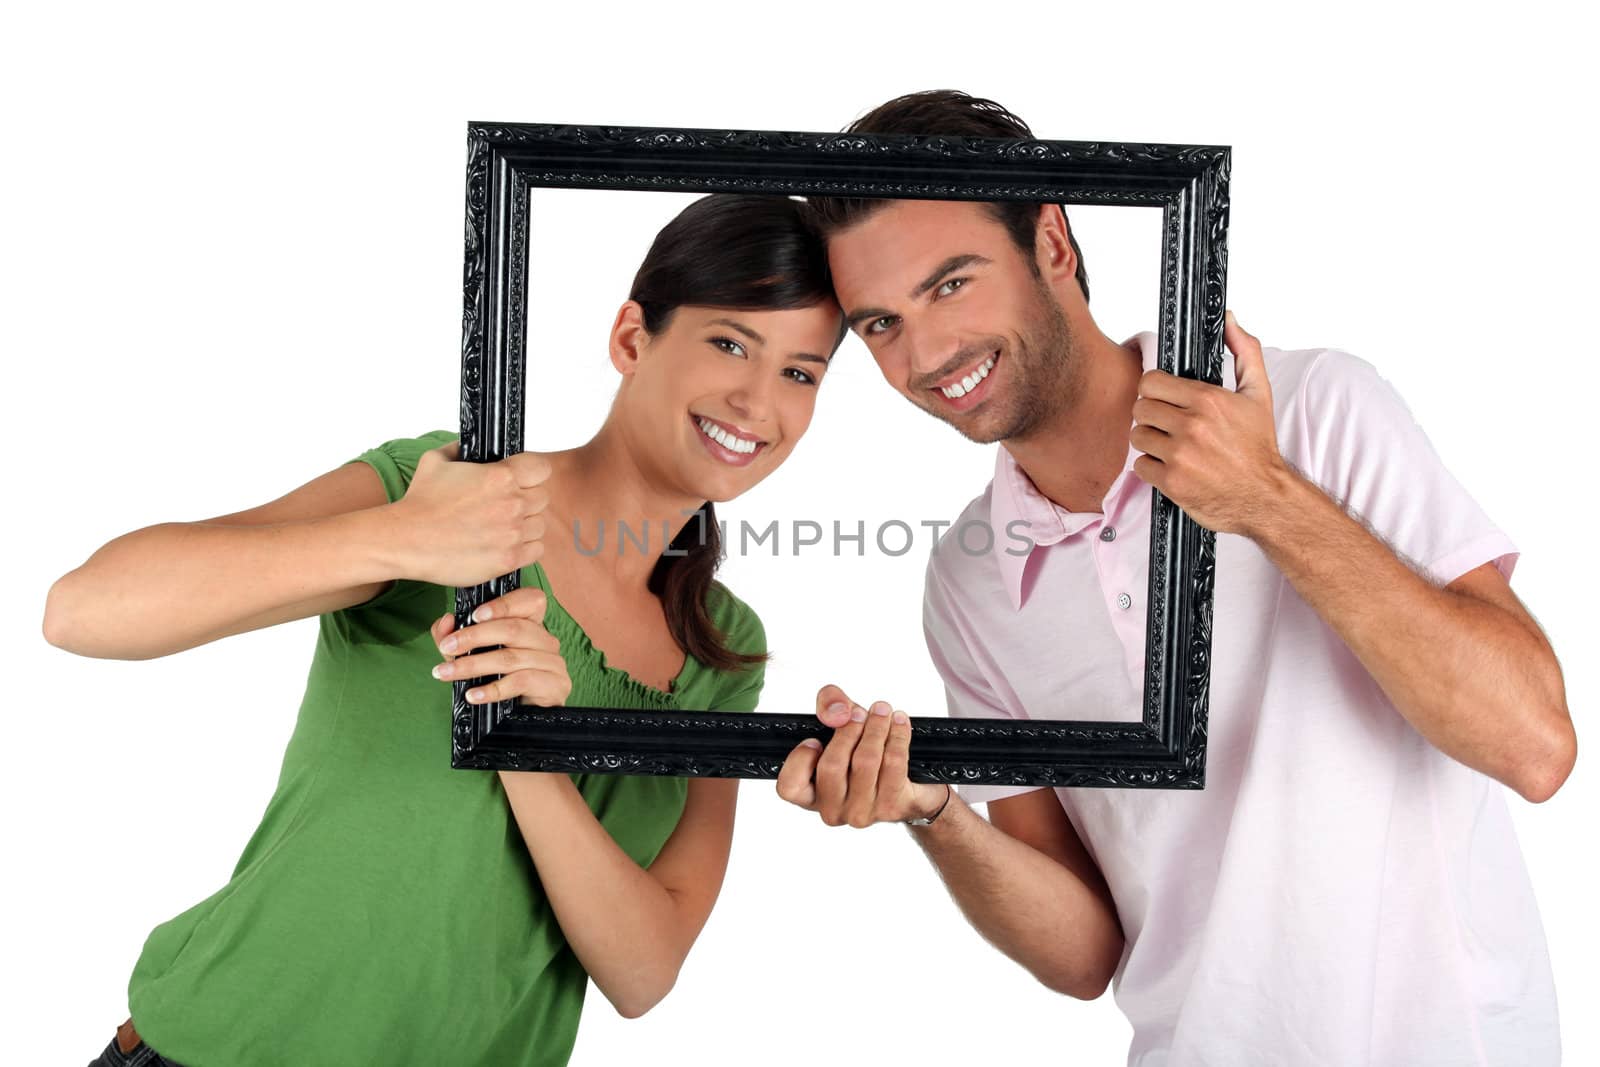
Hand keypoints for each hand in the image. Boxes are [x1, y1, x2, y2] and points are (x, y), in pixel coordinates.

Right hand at [394, 441, 552, 586]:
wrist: (407, 540)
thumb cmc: (420, 502)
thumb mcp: (435, 460)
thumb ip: (459, 448)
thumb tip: (470, 446)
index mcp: (501, 477)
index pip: (542, 468)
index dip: (532, 472)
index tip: (522, 478)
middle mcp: (512, 504)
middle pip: (542, 498)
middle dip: (527, 499)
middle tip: (505, 505)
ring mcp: (513, 534)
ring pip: (540, 525)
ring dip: (526, 524)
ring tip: (502, 526)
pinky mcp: (509, 559)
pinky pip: (536, 550)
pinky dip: (525, 547)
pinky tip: (506, 543)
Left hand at [429, 585, 570, 705]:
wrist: (522, 719)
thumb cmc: (500, 681)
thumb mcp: (471, 655)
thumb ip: (454, 635)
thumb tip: (446, 621)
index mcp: (533, 625)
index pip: (530, 600)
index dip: (503, 605)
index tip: (474, 615)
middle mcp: (547, 641)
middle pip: (514, 629)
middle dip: (474, 637)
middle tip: (448, 647)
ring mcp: (554, 663)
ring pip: (511, 657)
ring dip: (473, 665)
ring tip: (447, 673)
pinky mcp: (555, 685)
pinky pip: (521, 682)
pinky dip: (492, 689)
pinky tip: (472, 695)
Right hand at [775, 684, 948, 827]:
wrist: (905, 780)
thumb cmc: (860, 751)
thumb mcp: (838, 720)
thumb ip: (829, 704)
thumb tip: (839, 713)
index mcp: (811, 794)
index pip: (789, 787)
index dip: (799, 760)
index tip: (814, 739)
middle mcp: (833, 809)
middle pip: (832, 766)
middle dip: (848, 730)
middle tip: (860, 712)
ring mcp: (862, 812)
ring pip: (866, 762)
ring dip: (877, 728)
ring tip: (883, 711)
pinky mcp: (893, 808)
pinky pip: (893, 766)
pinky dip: (898, 737)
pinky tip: (899, 724)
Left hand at [1130, 310, 1291, 537]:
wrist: (1265, 497)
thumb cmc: (1258, 447)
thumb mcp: (1258, 394)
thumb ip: (1244, 351)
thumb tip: (1228, 319)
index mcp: (1208, 400)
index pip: (1150, 382)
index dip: (1154, 389)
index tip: (1165, 398)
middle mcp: (1191, 426)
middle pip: (1140, 408)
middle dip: (1152, 415)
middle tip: (1168, 424)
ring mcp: (1179, 455)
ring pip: (1137, 436)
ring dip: (1149, 441)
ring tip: (1171, 446)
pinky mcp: (1171, 482)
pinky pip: (1140, 466)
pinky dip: (1151, 468)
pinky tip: (1171, 467)